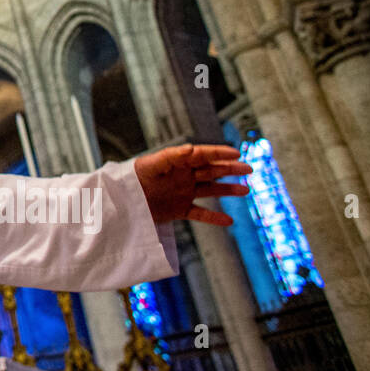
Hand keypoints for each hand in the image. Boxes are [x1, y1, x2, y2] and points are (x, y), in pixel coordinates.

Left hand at [133, 143, 251, 225]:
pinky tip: (229, 221)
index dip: (219, 154)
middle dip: (229, 169)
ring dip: (227, 190)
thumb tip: (192, 148)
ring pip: (210, 190)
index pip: (202, 155)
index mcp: (177, 163)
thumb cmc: (133, 178)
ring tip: (245, 190)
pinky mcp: (178, 210)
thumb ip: (171, 156)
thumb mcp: (151, 165)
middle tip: (248, 169)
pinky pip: (199, 213)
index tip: (236, 154)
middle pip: (210, 171)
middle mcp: (183, 176)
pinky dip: (213, 217)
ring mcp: (182, 193)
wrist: (121, 201)